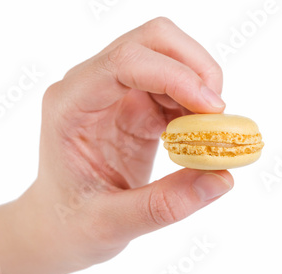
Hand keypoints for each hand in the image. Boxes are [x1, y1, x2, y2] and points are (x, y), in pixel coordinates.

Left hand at [17, 17, 233, 270]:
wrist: (58, 224)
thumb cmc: (70, 224)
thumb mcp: (110, 224)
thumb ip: (164, 205)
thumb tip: (223, 178)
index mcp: (70, 106)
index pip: (124, 61)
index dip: (175, 75)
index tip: (214, 110)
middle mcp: (91, 87)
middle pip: (152, 40)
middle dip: (195, 69)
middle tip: (218, 117)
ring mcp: (114, 92)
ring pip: (170, 57)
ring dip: (201, 88)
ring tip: (212, 136)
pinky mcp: (135, 106)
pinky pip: (175, 87)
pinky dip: (198, 106)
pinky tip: (200, 139)